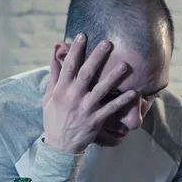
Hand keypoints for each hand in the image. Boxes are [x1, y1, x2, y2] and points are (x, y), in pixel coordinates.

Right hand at [42, 33, 136, 153]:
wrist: (59, 145)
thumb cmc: (54, 118)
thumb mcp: (48, 97)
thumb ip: (54, 76)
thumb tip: (54, 56)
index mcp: (61, 90)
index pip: (68, 66)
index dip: (76, 50)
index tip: (82, 36)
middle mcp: (73, 97)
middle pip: (86, 73)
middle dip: (97, 57)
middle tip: (108, 43)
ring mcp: (85, 109)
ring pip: (101, 89)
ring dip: (113, 76)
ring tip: (125, 64)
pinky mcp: (95, 120)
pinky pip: (111, 109)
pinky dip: (122, 101)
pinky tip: (133, 92)